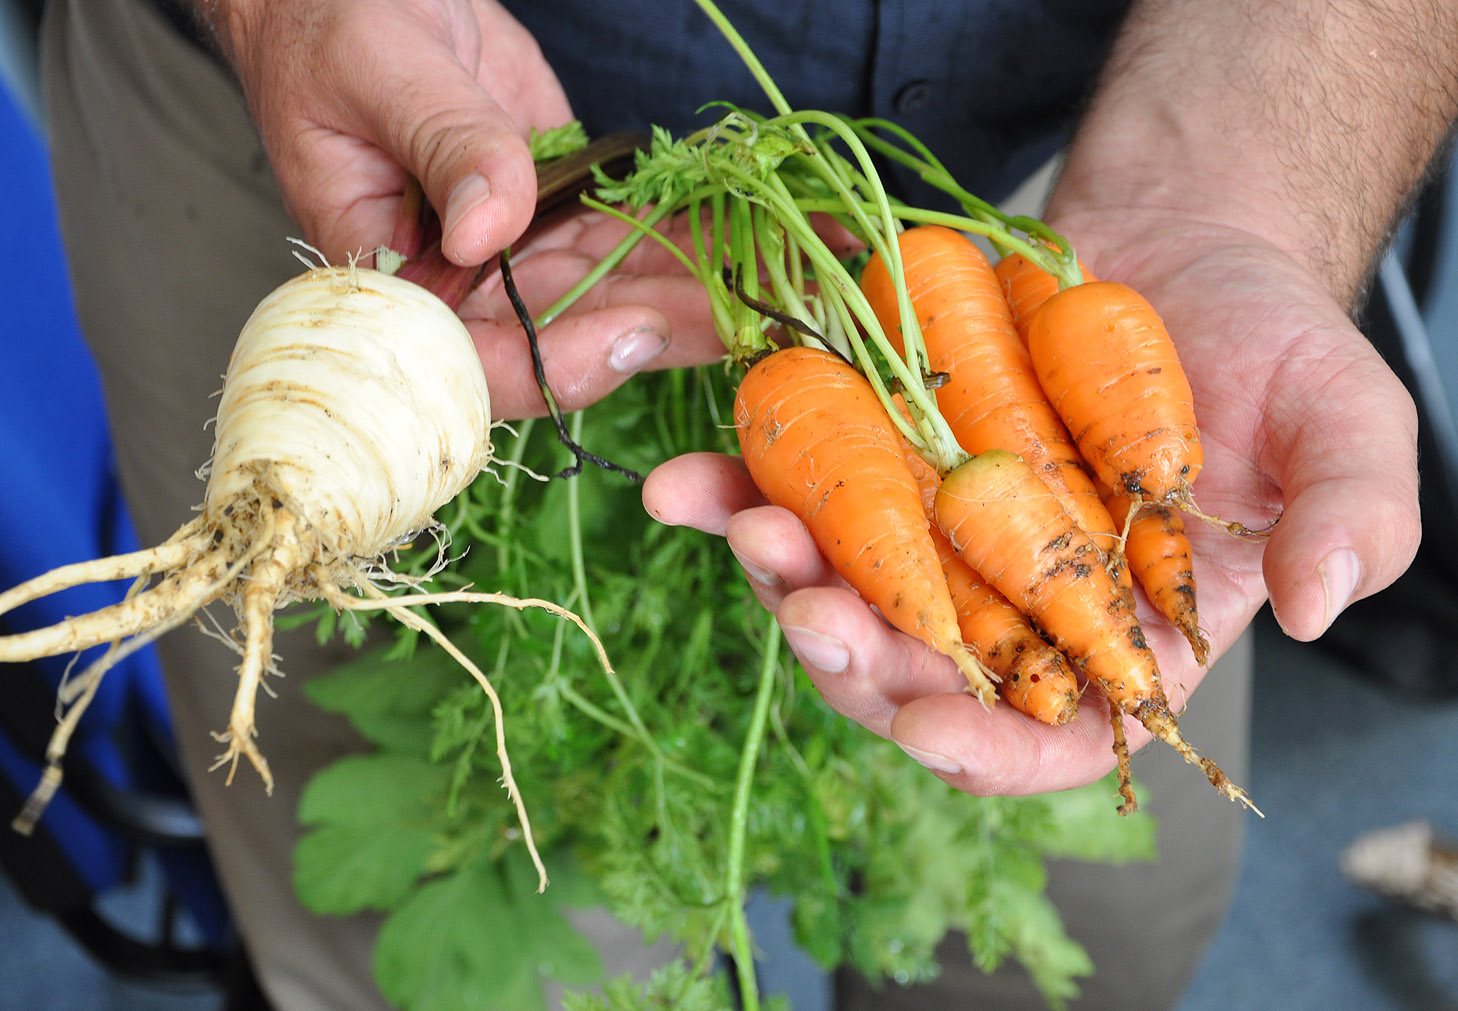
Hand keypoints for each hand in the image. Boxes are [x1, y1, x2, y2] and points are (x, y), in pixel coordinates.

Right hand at [213, 0, 723, 418]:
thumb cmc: (328, 28)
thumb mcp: (376, 73)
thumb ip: (443, 143)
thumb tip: (489, 226)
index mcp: (392, 281)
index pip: (473, 360)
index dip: (553, 363)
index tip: (631, 330)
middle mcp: (465, 286)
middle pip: (571, 336)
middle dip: (668, 328)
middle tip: (756, 315)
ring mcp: (521, 252)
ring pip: (618, 291)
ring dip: (705, 288)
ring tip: (793, 278)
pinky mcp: (563, 210)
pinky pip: (632, 235)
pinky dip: (696, 235)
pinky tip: (766, 235)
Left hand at [641, 210, 1419, 797]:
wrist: (1175, 245)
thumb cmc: (1266, 345)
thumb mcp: (1341, 421)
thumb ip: (1349, 517)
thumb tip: (1312, 607)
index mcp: (1117, 640)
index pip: (1049, 735)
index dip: (990, 750)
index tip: (934, 730)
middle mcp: (1008, 607)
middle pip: (916, 677)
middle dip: (858, 663)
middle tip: (816, 617)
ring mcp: (930, 539)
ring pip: (839, 595)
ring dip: (781, 582)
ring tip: (747, 530)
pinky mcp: (872, 467)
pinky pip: (794, 497)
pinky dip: (732, 497)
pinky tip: (682, 489)